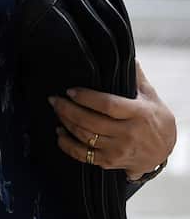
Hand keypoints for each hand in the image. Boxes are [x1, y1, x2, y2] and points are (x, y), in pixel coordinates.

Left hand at [49, 61, 176, 180]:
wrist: (165, 151)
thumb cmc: (156, 119)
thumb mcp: (151, 97)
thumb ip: (137, 77)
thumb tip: (127, 56)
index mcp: (138, 114)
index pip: (108, 105)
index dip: (86, 98)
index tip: (70, 91)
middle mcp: (128, 133)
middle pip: (90, 122)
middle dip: (67, 109)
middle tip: (54, 99)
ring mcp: (119, 150)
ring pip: (84, 137)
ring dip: (65, 123)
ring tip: (56, 111)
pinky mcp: (110, 162)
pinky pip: (83, 155)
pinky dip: (68, 145)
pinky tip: (60, 133)